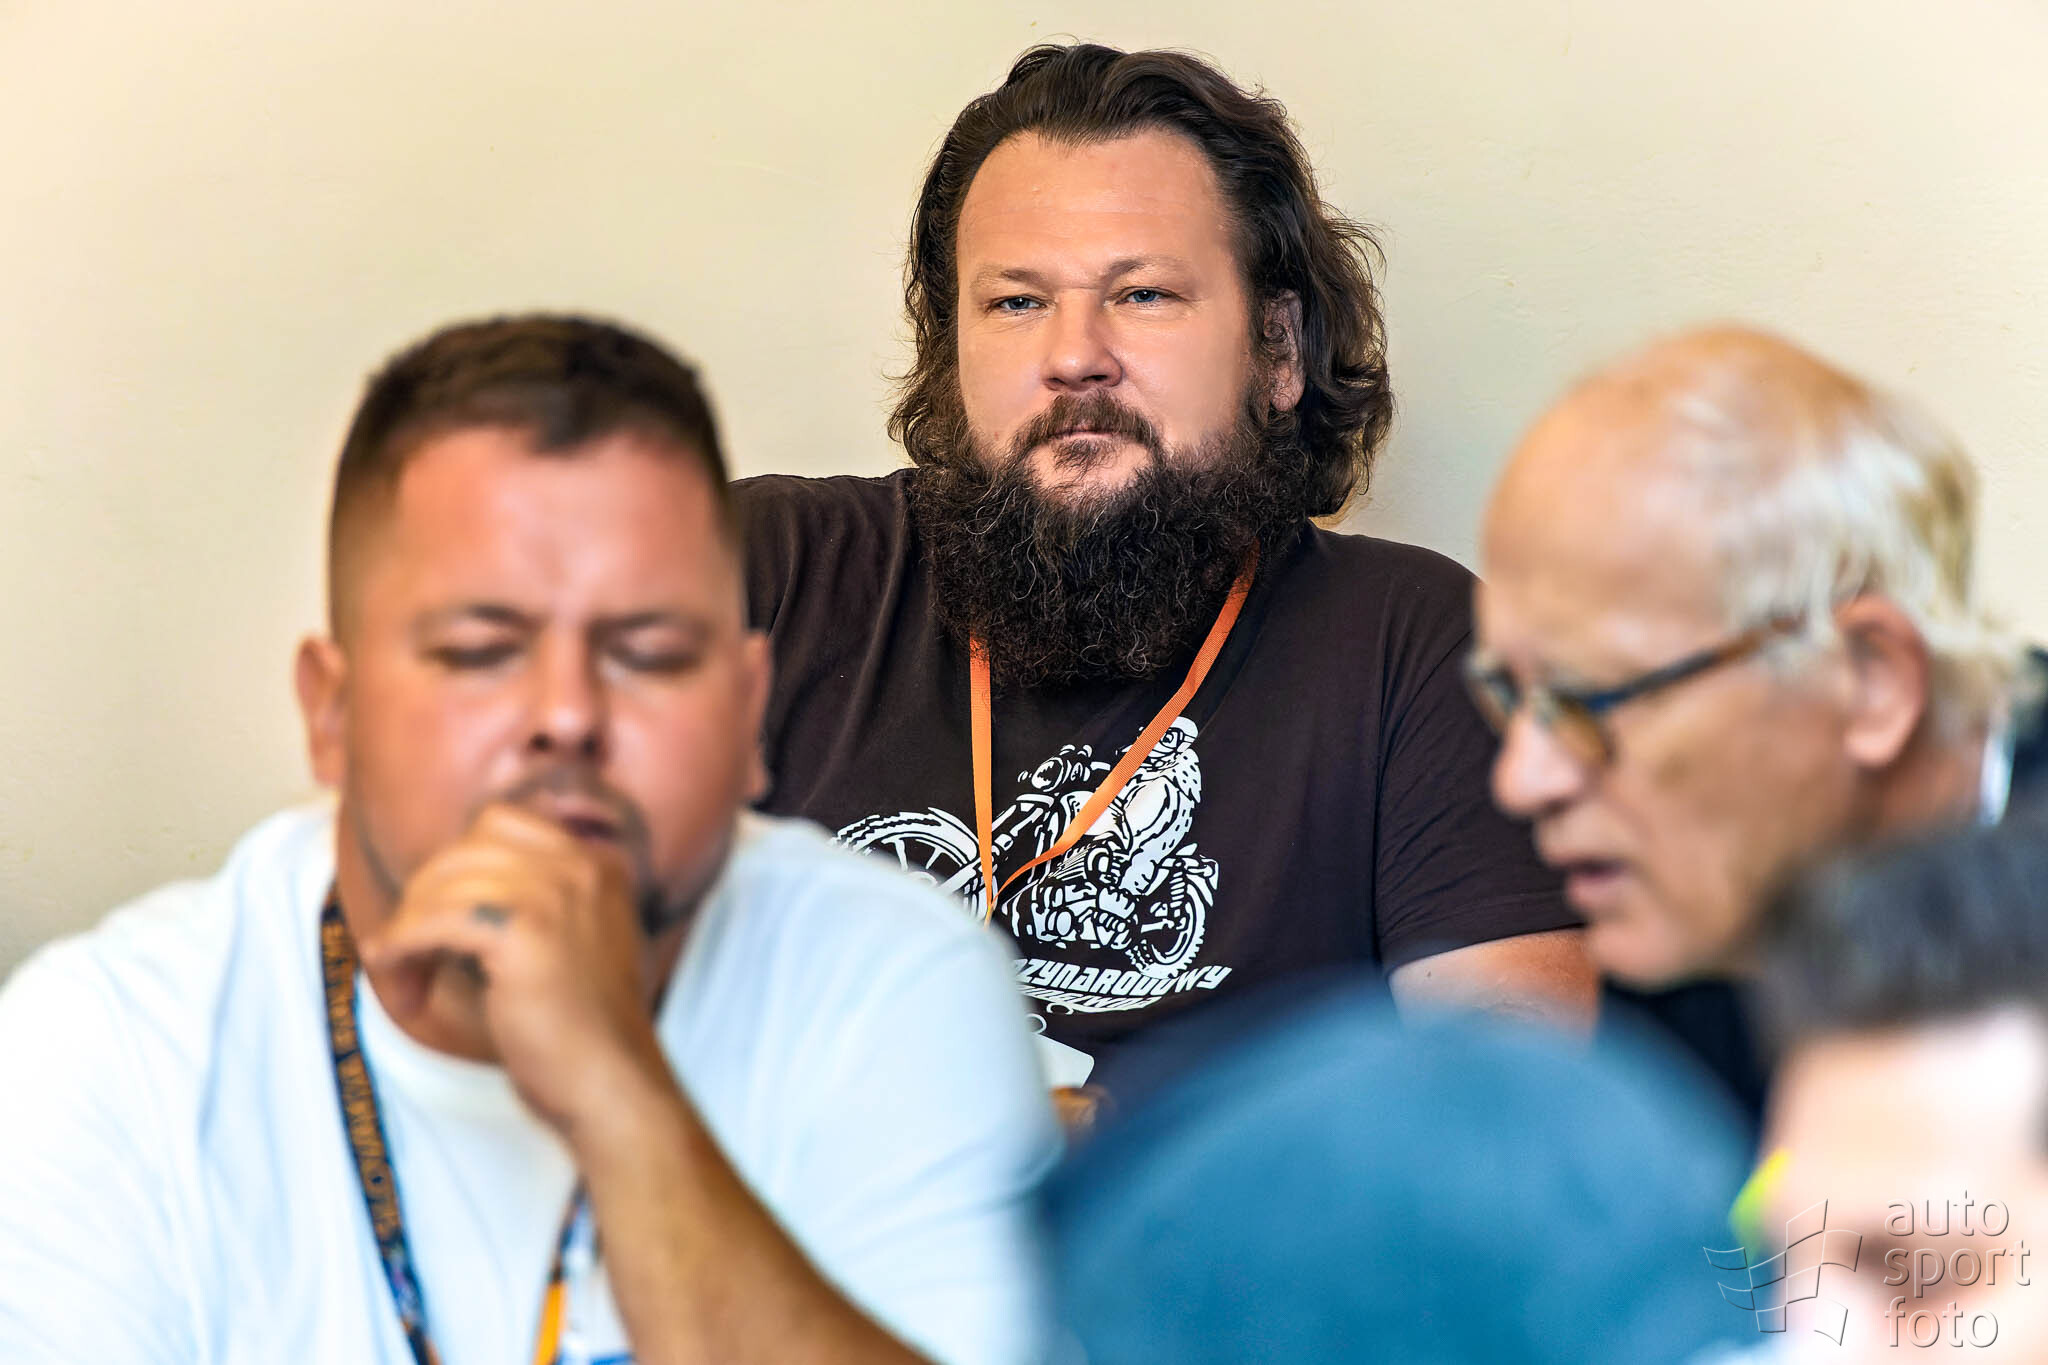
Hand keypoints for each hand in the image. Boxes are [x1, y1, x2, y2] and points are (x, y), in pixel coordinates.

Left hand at [360, 803, 674, 1136]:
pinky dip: (402, 949)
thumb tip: (435, 891)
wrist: (612, 1083)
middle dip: (424, 894)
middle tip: (411, 950)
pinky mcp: (524, 932)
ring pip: (444, 882)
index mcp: (598, 863)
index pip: (502, 822)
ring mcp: (556, 894)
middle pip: (467, 846)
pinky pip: (434, 921)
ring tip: (403, 977)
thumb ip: (527, 903)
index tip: (436, 914)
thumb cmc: (582, 1031)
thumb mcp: (570, 943)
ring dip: (407, 928)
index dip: (456, 864)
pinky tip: (400, 982)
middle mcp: (581, 866)